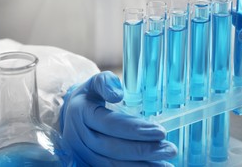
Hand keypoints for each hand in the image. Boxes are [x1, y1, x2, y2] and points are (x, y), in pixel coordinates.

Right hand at [60, 71, 176, 165]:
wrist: (70, 114)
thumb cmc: (90, 96)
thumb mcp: (94, 82)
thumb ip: (106, 83)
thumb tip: (118, 94)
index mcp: (82, 113)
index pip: (110, 124)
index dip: (135, 129)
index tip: (161, 132)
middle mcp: (79, 137)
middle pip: (113, 148)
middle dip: (144, 151)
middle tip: (170, 149)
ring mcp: (82, 154)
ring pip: (111, 164)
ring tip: (166, 166)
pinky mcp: (88, 163)